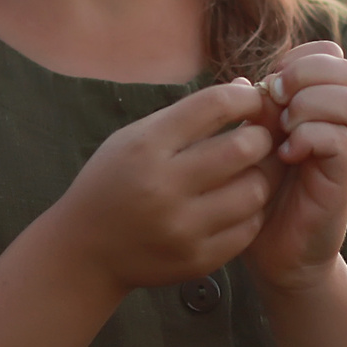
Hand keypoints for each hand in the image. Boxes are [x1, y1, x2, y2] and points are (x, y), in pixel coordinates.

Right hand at [51, 82, 274, 298]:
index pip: (214, 106)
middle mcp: (164, 188)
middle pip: (243, 148)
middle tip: (258, 137)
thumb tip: (246, 87)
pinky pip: (249, 228)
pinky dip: (250, 212)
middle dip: (261, 136)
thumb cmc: (114, 183)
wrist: (84, 253)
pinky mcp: (197, 259)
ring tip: (248, 172)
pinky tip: (236, 205)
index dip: (246, 97)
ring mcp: (182, 228)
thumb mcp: (136, 138)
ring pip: (255, 190)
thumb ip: (191, 114)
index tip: (254, 100)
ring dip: (259, 176)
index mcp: (146, 147)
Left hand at [243, 40, 346, 295]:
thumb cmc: (263, 195)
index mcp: (324, 107)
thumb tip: (248, 82)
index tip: (272, 84)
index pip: (331, 55)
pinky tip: (286, 154)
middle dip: (306, 75)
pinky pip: (341, 141)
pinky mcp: (344, 180)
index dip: (300, 58)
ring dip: (310, 107)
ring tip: (283, 128)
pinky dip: (309, 138)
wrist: (277, 254)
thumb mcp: (254, 144)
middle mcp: (344, 125)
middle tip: (277, 100)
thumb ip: (257, 110)